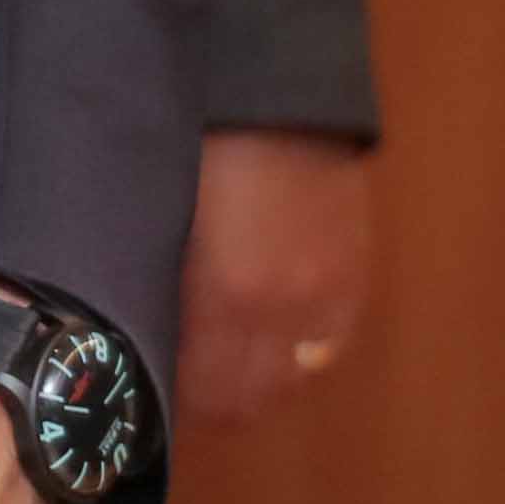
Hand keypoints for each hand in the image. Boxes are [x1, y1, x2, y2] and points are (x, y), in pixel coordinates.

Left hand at [175, 131, 375, 428]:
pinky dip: (301, 355)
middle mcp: (280, 312)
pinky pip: (329, 348)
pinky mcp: (354, 280)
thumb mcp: (163, 225)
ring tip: (231, 364)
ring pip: (291, 382)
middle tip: (185, 386)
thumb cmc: (201, 149)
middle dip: (213, 402)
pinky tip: (277, 338)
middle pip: (247, 402)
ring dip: (260, 383)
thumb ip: (161, 291)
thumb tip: (151, 343)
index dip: (174, 404)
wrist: (280, 100)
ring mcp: (325, 299)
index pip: (200, 394)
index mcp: (222, 296)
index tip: (151, 394)